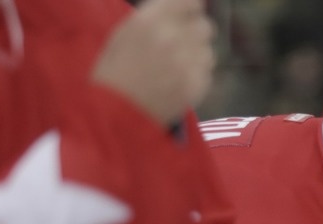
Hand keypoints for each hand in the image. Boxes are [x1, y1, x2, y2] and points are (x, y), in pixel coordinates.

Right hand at [93, 0, 215, 125]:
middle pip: (205, 27)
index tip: (189, 15)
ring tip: (177, 66)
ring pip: (208, 52)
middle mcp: (172, 39)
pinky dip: (197, 76)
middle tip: (183, 44)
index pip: (191, 3)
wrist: (115, 113)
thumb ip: (156, 17)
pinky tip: (178, 82)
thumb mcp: (124, 34)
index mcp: (150, 21)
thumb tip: (184, 7)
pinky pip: (207, 74)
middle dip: (196, 34)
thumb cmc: (114, 71)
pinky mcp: (196, 86)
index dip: (191, 10)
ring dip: (197, 56)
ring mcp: (186, 64)